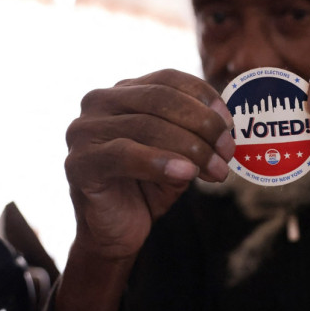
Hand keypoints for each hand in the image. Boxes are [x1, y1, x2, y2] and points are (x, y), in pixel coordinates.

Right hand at [64, 69, 234, 258]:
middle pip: (160, 99)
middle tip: (227, 151)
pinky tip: (186, 174)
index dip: (203, 96)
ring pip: (147, 126)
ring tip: (216, 171)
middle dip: (202, 124)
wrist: (116, 232)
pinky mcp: (79, 162)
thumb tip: (226, 127)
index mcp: (123, 92)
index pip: (168, 78)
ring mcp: (84, 131)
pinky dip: (161, 162)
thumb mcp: (179, 153)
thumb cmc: (148, 187)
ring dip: (191, 148)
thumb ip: (196, 134)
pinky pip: (125, 154)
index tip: (230, 122)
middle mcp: (99, 102)